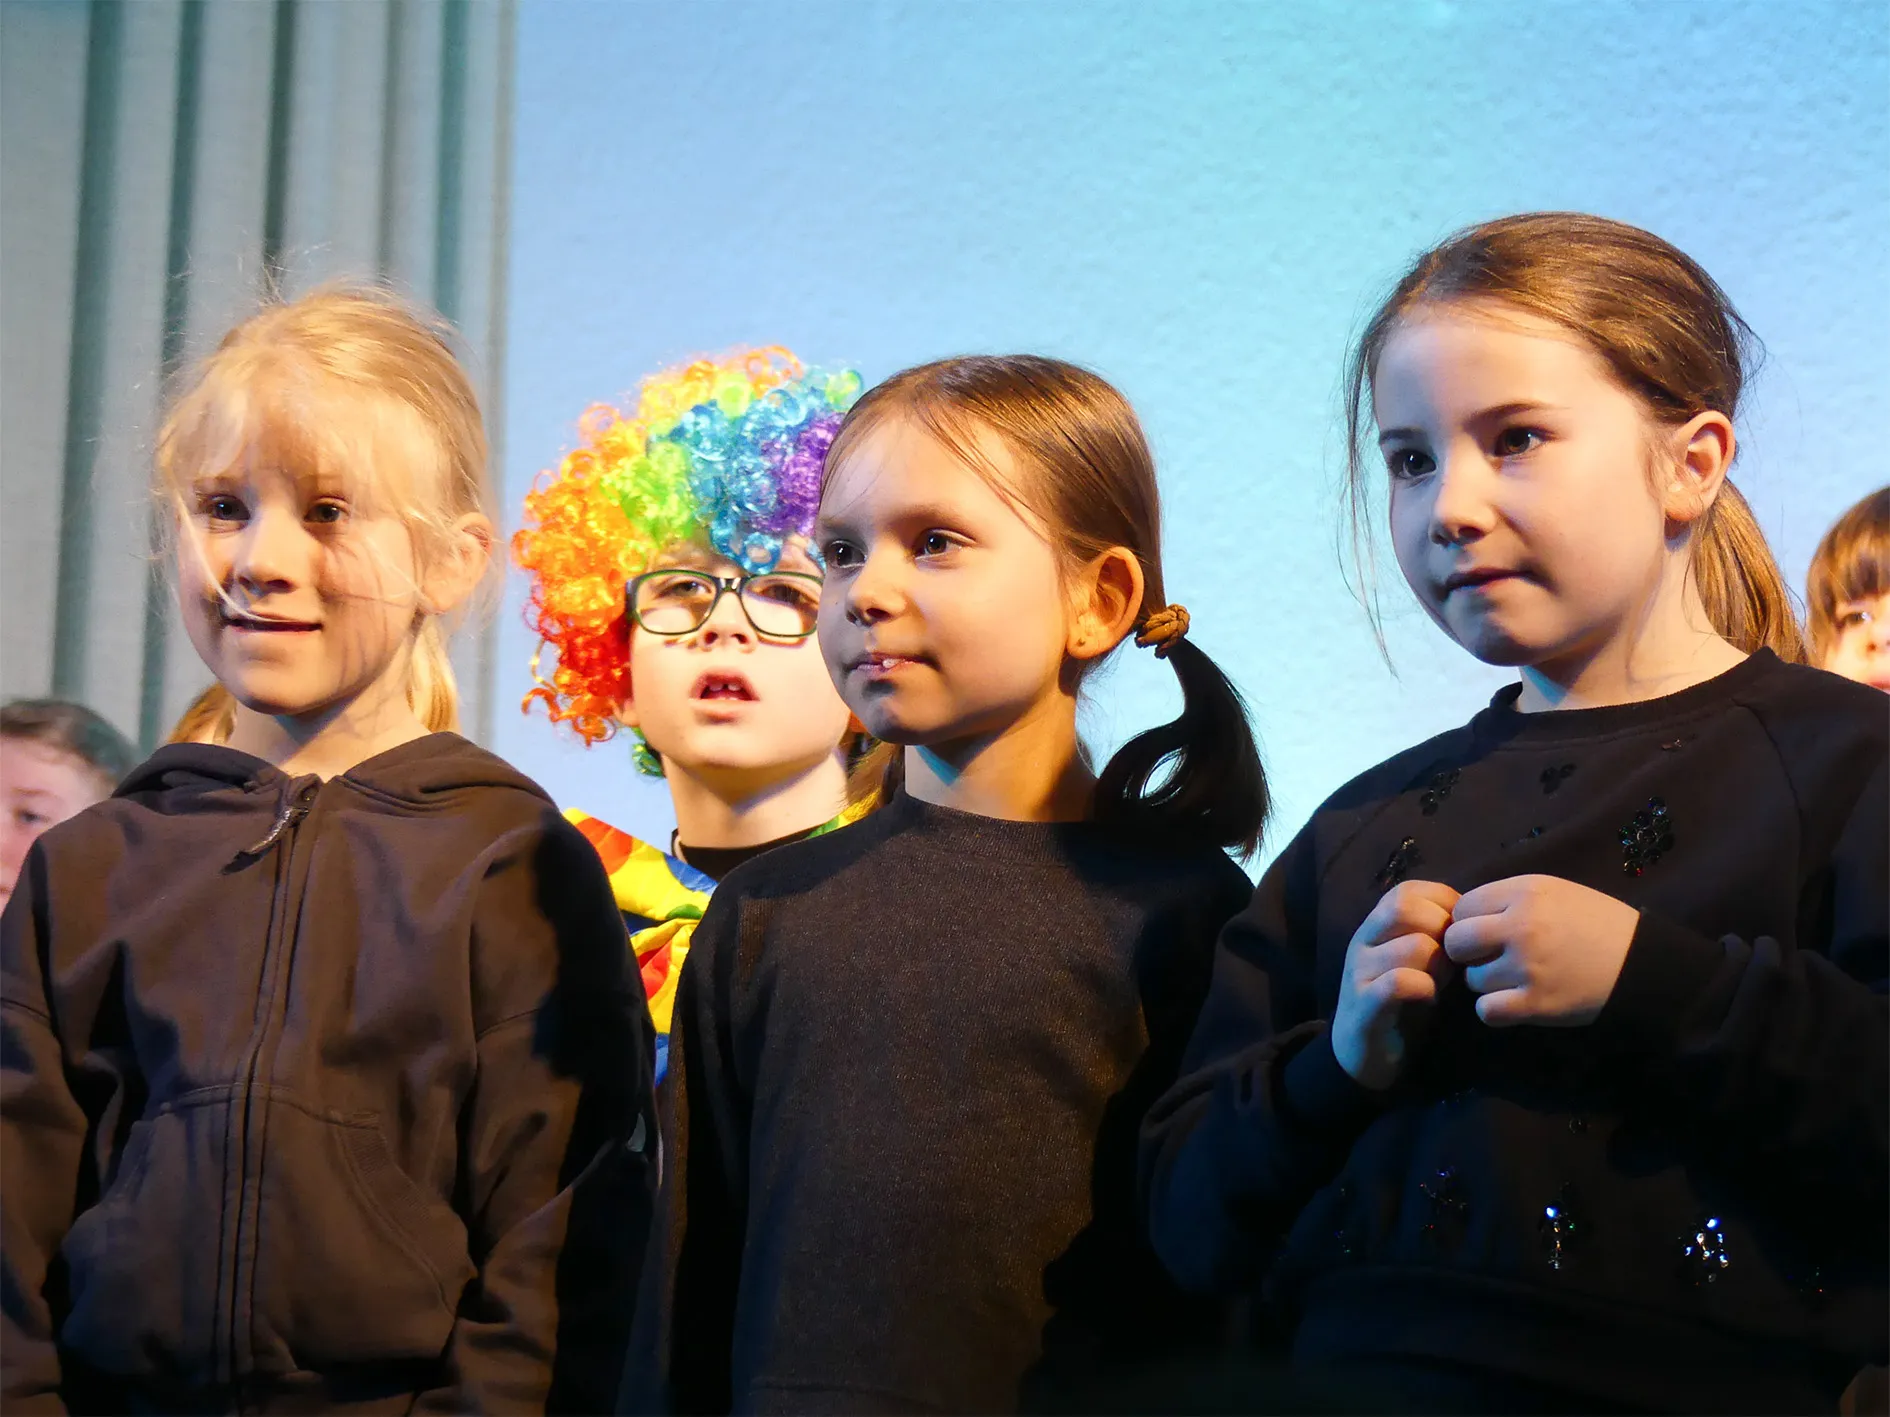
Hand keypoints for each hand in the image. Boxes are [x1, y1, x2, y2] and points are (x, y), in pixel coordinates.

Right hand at [1332, 880, 1460, 1089]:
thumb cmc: (1403, 1002)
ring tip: (1443, 983)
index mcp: (1376, 926)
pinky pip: (1399, 983)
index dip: (1442, 906)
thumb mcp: (1419, 960)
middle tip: (1454, 959)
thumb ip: (1436, 935)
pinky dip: (1424, 988)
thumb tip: (1473, 918)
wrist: (1365, 1053)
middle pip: (1404, 907)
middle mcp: (1363, 941)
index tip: (1458, 934)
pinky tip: (1429, 1000)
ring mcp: (1360, 972)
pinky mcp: (1364, 1006)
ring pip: (1412, 946)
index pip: (1408, 891)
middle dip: (1442, 930)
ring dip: (1439, 965)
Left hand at [1443, 874, 1639, 1026]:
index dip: (1469, 922)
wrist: (1642, 963)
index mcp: (1525, 892)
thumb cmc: (1596, 924)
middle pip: (1456, 942)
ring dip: (1486, 983)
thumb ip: (1509, 898)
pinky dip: (1495, 1010)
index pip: (1462, 907)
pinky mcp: (1537, 1004)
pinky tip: (1514, 1002)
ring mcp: (1527, 967)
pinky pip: (1487, 1010)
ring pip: (1471, 979)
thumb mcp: (1554, 892)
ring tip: (1515, 979)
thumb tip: (1462, 915)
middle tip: (1490, 958)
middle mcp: (1521, 926)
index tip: (1486, 932)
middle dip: (1467, 953)